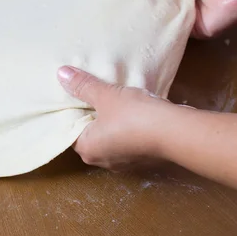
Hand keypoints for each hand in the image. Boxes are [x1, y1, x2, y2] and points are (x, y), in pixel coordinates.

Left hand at [57, 66, 171, 169]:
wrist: (175, 131)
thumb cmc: (134, 116)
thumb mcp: (106, 95)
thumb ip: (84, 85)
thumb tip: (61, 74)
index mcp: (87, 149)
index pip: (69, 130)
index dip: (70, 111)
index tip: (73, 94)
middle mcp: (102, 160)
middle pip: (90, 133)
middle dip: (92, 114)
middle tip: (91, 91)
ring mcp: (124, 161)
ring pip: (111, 135)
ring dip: (112, 119)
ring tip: (112, 96)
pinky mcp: (143, 156)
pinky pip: (128, 137)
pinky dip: (128, 124)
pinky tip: (132, 107)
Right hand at [117, 0, 236, 37]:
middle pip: (149, 8)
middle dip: (132, 11)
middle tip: (104, 16)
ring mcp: (182, 18)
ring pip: (157, 23)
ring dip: (143, 25)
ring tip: (113, 29)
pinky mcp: (190, 33)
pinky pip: (170, 36)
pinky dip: (158, 37)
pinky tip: (136, 40)